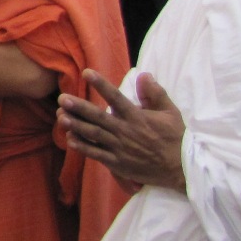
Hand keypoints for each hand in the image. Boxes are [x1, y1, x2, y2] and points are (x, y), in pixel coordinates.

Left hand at [58, 70, 186, 191]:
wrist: (180, 168)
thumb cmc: (175, 138)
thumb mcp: (170, 112)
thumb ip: (155, 93)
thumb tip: (144, 75)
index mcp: (137, 117)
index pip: (116, 97)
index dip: (100, 84)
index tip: (86, 73)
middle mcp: (126, 131)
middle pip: (98, 117)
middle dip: (79, 107)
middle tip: (63, 98)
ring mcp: (120, 148)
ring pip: (94, 135)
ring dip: (76, 126)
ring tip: (61, 116)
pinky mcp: (118, 163)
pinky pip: (97, 154)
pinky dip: (83, 147)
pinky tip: (70, 139)